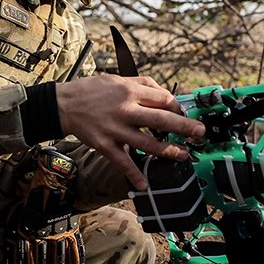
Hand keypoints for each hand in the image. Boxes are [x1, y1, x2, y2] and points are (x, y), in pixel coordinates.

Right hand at [56, 73, 205, 190]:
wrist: (63, 105)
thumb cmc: (92, 90)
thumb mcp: (118, 78)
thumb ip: (143, 84)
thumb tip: (166, 94)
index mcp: (130, 91)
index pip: (163, 99)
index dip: (178, 108)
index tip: (184, 115)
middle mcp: (125, 110)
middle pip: (162, 120)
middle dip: (184, 128)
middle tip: (199, 133)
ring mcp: (115, 129)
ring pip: (147, 143)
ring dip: (168, 151)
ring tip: (183, 156)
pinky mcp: (105, 145)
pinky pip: (123, 162)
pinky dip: (134, 174)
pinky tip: (145, 184)